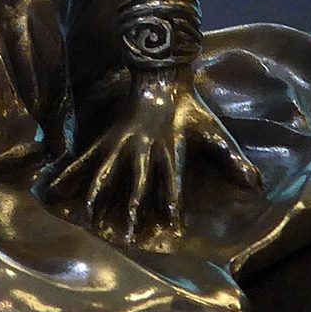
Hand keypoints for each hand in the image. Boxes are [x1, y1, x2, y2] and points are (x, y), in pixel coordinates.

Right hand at [49, 66, 262, 241]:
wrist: (162, 77)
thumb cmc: (192, 109)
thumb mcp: (214, 131)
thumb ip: (233, 160)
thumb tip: (257, 185)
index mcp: (170, 147)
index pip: (172, 179)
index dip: (171, 200)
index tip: (169, 224)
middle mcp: (143, 147)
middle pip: (135, 181)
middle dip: (129, 207)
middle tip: (125, 234)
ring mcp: (122, 143)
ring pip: (106, 171)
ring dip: (96, 194)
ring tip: (86, 217)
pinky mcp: (108, 138)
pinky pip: (86, 158)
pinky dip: (70, 172)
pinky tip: (53, 189)